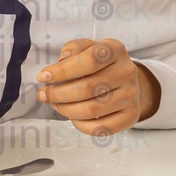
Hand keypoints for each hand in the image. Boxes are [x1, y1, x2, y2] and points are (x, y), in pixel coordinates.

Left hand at [35, 38, 159, 135]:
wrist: (124, 80)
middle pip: (88, 88)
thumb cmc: (97, 62)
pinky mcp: (132, 116)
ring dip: (65, 109)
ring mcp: (132, 95)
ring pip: (92, 109)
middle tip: (43, 94)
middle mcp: (128, 71)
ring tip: (53, 104)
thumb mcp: (86, 47)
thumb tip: (63, 60)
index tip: (42, 77)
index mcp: (115, 49)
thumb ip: (73, 48)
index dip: (62, 71)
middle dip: (58, 94)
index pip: (89, 61)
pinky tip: (71, 116)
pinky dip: (80, 125)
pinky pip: (101, 128)